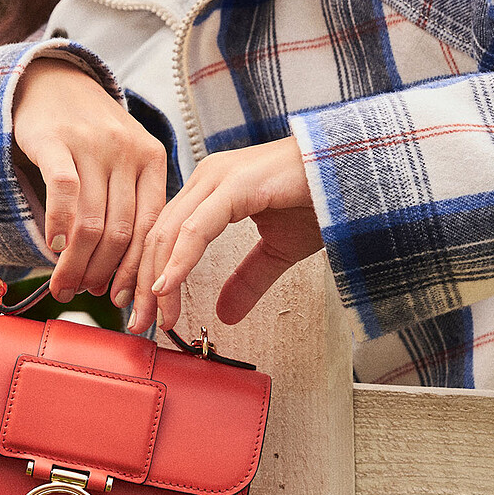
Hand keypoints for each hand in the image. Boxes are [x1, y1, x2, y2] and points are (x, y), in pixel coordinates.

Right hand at [11, 58, 167, 303]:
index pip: (152, 226)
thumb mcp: (124, 159)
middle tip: (84, 294)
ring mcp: (92, 144)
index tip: (128, 299)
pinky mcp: (57, 139)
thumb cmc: (91, 134)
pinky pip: (64, 192)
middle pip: (121, 230)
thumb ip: (131, 202)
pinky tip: (52, 247)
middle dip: (103, 273)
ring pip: (92, 220)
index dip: (139, 269)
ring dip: (76, 262)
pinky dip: (59, 227)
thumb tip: (129, 273)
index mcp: (151, 159)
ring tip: (65, 284)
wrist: (53, 80)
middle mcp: (127, 150)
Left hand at [128, 137, 321, 335]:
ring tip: (153, 313)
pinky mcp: (235, 184)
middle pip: (158, 234)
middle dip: (144, 282)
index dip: (149, 273)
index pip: (165, 233)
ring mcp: (218, 177)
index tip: (145, 309)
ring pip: (169, 231)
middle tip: (138, 321)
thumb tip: (224, 313)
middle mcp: (208, 177)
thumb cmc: (320, 199)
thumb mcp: (277, 250)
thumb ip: (247, 278)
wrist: (355, 173)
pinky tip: (168, 286)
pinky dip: (178, 259)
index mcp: (211, 188)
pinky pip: (196, 226)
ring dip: (156, 277)